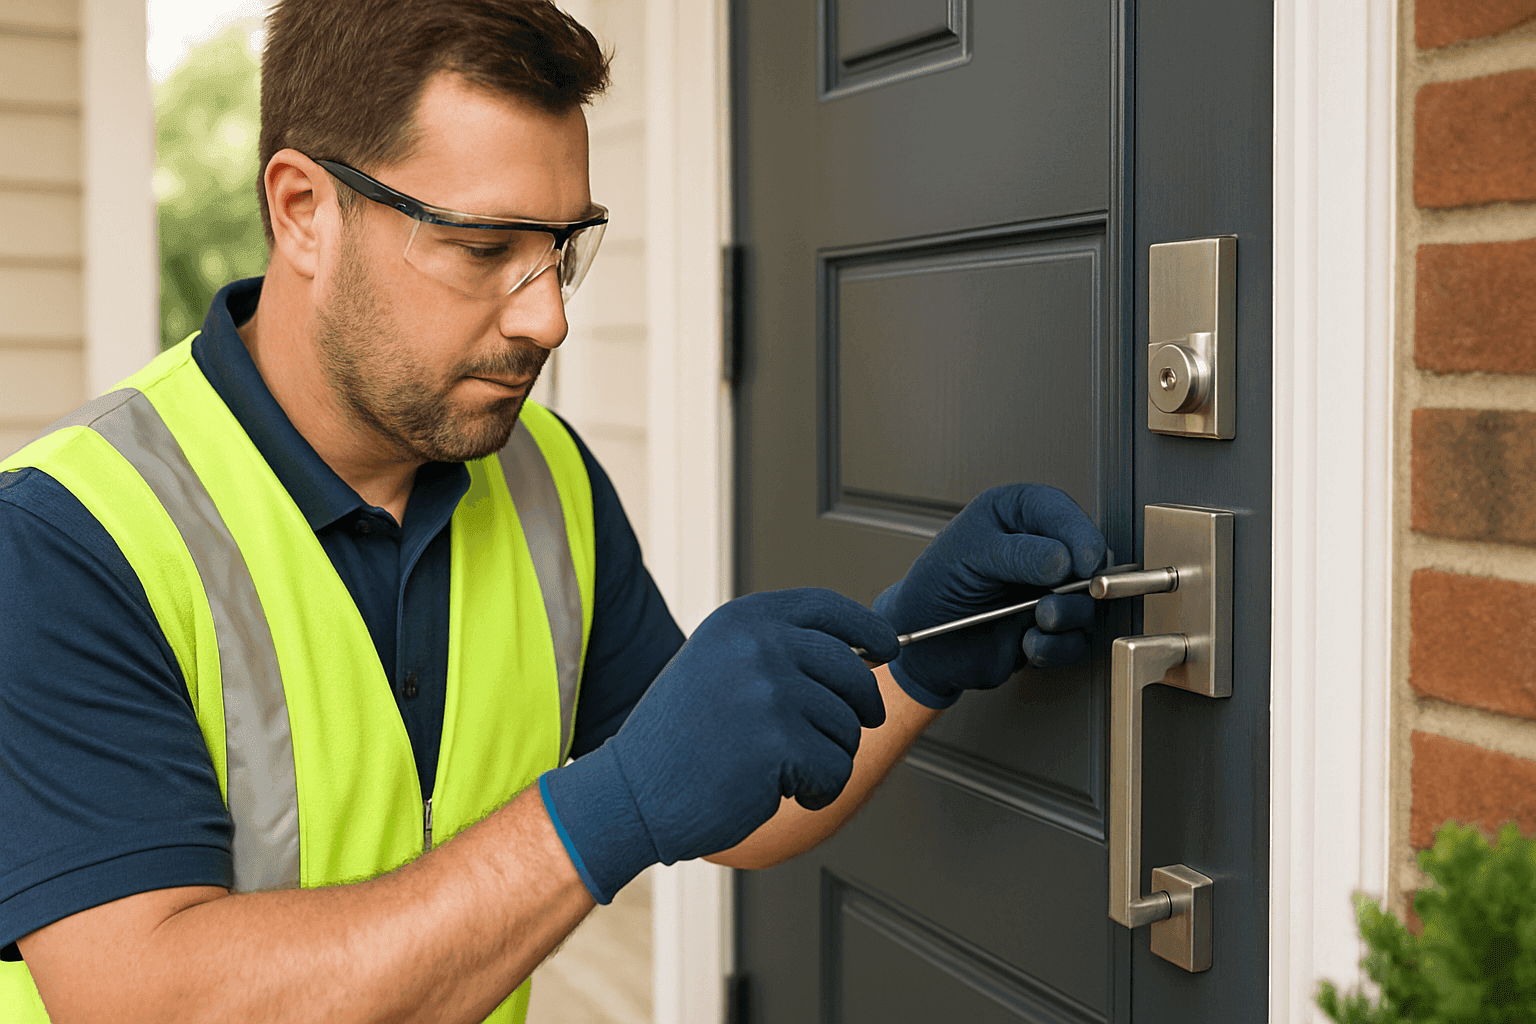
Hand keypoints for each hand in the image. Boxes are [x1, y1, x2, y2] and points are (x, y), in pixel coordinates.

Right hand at [539, 588, 898, 902]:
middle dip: (858, 711)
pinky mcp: (779, 741)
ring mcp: (769, 690)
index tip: (888, 648)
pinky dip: (818, 790)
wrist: (632, 794)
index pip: (828, 608)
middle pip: (855, 671)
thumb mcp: (720, 665)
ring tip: (778, 767)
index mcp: (743, 620)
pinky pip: (836, 768)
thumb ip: (779, 649)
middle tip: (830, 739)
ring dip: (826, 758)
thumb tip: (860, 652)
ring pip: (848, 727)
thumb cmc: (679, 740)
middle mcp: (758, 645)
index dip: (870, 628)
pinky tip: (777, 790)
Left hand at [873, 484, 1106, 708]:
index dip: (1080, 535)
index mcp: (1018, 514)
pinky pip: (1076, 640)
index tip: (1083, 561)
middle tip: (1054, 596)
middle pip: (1088, 558)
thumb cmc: (936, 585)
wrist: (925, 642)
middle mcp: (1040, 548)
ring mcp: (1050, 589)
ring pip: (1088, 602)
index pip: (1063, 513)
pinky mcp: (1052, 628)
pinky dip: (1055, 646)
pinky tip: (1027, 642)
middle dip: (1078, 583)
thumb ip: (1016, 554)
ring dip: (1066, 616)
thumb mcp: (968, 555)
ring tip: (1038, 619)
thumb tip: (1063, 560)